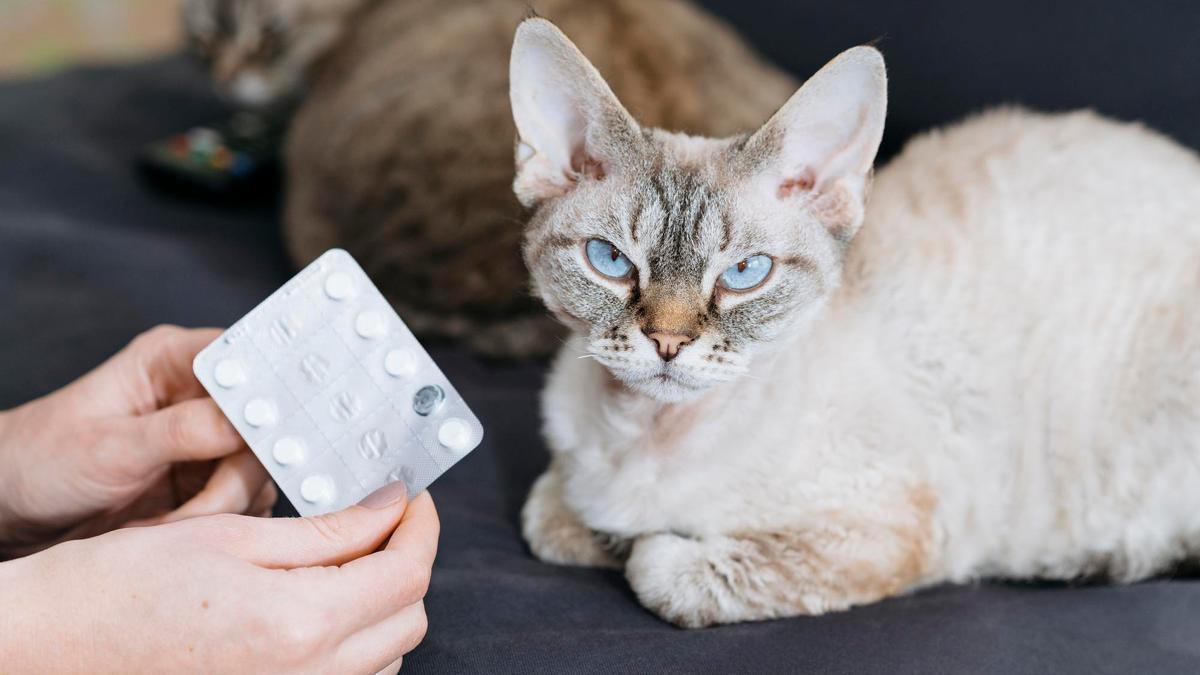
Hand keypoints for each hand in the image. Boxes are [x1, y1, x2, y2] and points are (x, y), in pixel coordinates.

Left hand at [0, 325, 272, 556]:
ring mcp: (206, 439)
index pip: (248, 362)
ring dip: (224, 507)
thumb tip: (250, 420)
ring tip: (170, 524)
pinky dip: (216, 523)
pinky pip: (242, 500)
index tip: (264, 441)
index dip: (268, 398)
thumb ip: (184, 431)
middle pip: (262, 428)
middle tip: (201, 508)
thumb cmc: (42, 461)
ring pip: (257, 471)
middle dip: (236, 477)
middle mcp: (198, 395)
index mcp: (174, 361)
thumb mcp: (110, 446)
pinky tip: (174, 528)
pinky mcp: (205, 479)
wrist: (12, 509)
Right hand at [0, 483, 436, 673]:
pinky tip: (318, 605)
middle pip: (408, 617)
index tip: (412, 494)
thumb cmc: (120, 586)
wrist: (45, 651)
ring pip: (386, 655)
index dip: (421, 525)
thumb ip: (326, 529)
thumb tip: (392, 505)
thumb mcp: (229, 536)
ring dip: (383, 604)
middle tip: (379, 518)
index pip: (407, 573)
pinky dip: (354, 644)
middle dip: (406, 561)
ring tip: (347, 558)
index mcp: (301, 625)